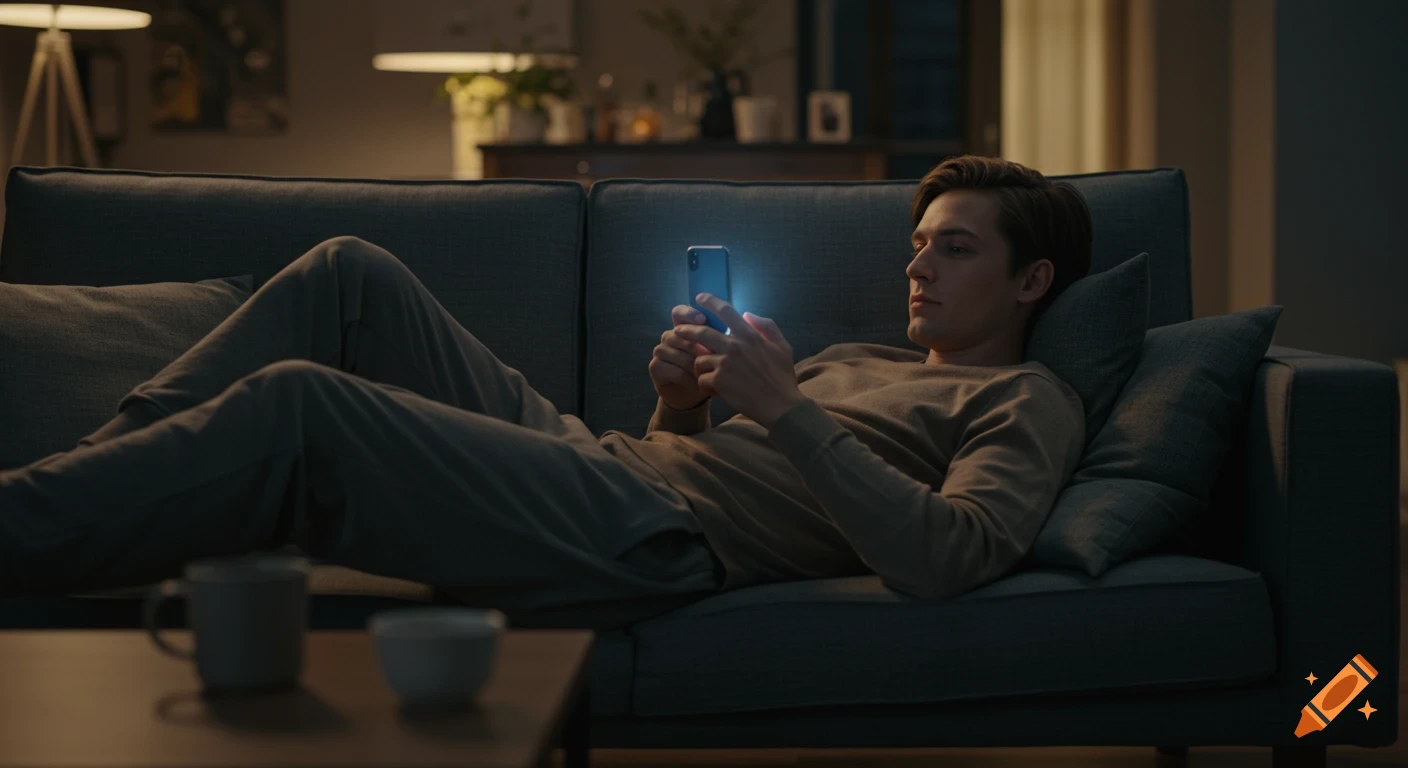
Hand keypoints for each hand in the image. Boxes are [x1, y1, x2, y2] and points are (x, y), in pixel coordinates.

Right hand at [649, 304, 714, 410]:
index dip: (689, 313)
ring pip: (674, 351)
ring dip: (692, 363)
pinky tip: (698, 383)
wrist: (696, 395)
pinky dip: (686, 376)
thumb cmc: (710, 369)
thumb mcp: (720, 352)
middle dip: (697, 345)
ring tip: (708, 372)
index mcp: (684, 327)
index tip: (703, 320)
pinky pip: (669, 368)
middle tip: (712, 355)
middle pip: (678, 333)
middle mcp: (670, 336)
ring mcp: (660, 350)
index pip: (679, 312)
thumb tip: (742, 318)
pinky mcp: (655, 366)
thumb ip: (724, 336)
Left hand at [672, 293, 808, 429]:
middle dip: (686, 330)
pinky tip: (714, 390)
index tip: (699, 297)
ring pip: (699, 359)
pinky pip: (701, 379)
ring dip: (700, 366)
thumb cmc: (782, 377)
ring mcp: (725, 364)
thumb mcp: (782, 347)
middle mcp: (735, 346)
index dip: (710, 301)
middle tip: (678, 331)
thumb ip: (767, 327)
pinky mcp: (719, 381)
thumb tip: (748, 314)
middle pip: (702, 332)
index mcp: (749, 335)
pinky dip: (705, 385)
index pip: (726, 311)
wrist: (780, 406)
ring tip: (706, 373)